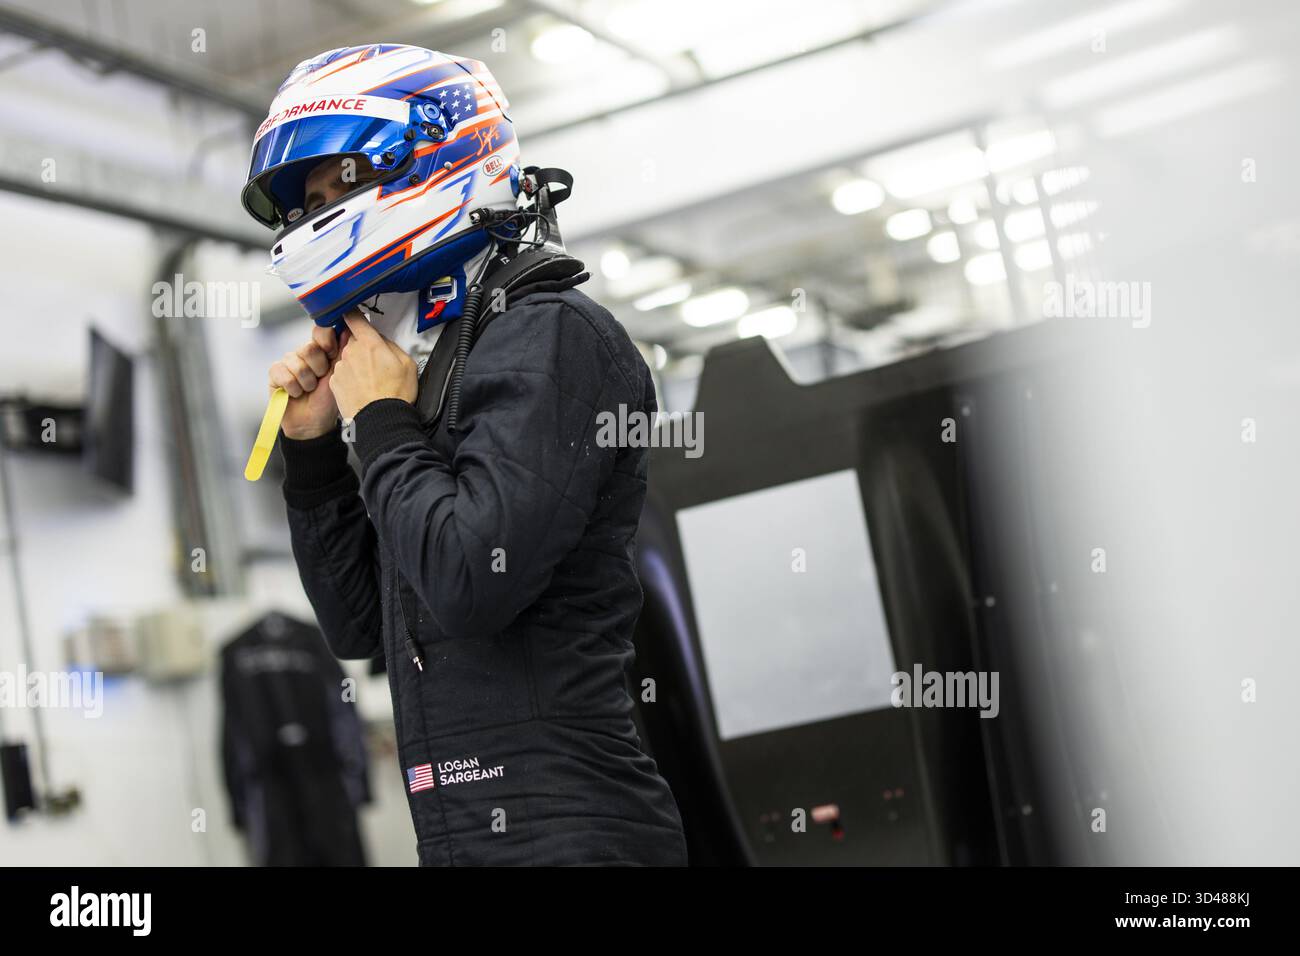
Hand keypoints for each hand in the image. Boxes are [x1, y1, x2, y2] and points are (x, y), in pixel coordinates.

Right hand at [270, 324, 346, 439]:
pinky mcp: (274, 372)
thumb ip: (340, 352)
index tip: (332, 354)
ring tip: (308, 390)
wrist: (313, 422)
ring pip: (297, 364)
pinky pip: (284, 375)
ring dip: (307, 383)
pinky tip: (296, 393)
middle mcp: (303, 352)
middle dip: (318, 369)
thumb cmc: (327, 399)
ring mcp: (288, 361)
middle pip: (309, 348)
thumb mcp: (338, 375)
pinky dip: (293, 388)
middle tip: (319, 380)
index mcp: (321, 350)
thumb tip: (346, 330)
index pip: (321, 332)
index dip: (326, 342)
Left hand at [330, 309, 417, 419]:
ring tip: (370, 382)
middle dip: (362, 348)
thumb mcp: (407, 364)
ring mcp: (340, 368)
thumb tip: (382, 341)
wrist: (381, 421)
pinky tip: (361, 390)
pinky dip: (349, 379)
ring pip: (347, 358)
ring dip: (356, 365)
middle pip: (353, 341)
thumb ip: (392, 346)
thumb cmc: (396, 394)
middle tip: (376, 363)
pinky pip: (341, 374)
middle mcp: (351, 352)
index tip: (354, 313)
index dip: (354, 313)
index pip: (354, 317)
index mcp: (370, 344)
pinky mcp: (334, 383)